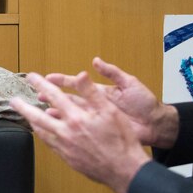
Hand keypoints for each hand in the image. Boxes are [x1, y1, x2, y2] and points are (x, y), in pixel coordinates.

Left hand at [11, 71, 150, 192]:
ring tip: (26, 116)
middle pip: (37, 116)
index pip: (53, 95)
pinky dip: (43, 136)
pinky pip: (49, 144)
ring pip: (41, 132)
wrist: (123, 170)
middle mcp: (66, 132)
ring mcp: (64, 147)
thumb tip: (81, 75)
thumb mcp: (110, 111)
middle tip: (13, 101)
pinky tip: (43, 133)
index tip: (31, 77)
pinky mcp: (67, 157)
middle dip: (23, 107)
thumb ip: (92, 92)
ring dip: (32, 122)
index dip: (41, 84)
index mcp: (76, 117)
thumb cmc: (121, 140)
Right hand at [44, 57, 177, 147]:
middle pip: (69, 100)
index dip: (62, 81)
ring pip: (71, 115)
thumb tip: (96, 61)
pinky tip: (56, 127)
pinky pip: (79, 129)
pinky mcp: (99, 131)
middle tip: (36, 94)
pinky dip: (67, 128)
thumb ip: (113, 72)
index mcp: (101, 93)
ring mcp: (96, 119)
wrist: (156, 125)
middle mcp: (96, 105)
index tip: (47, 77)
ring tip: (41, 112)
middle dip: (52, 96)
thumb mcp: (130, 84)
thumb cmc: (145, 104)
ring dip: (56, 113)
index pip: (77, 85)